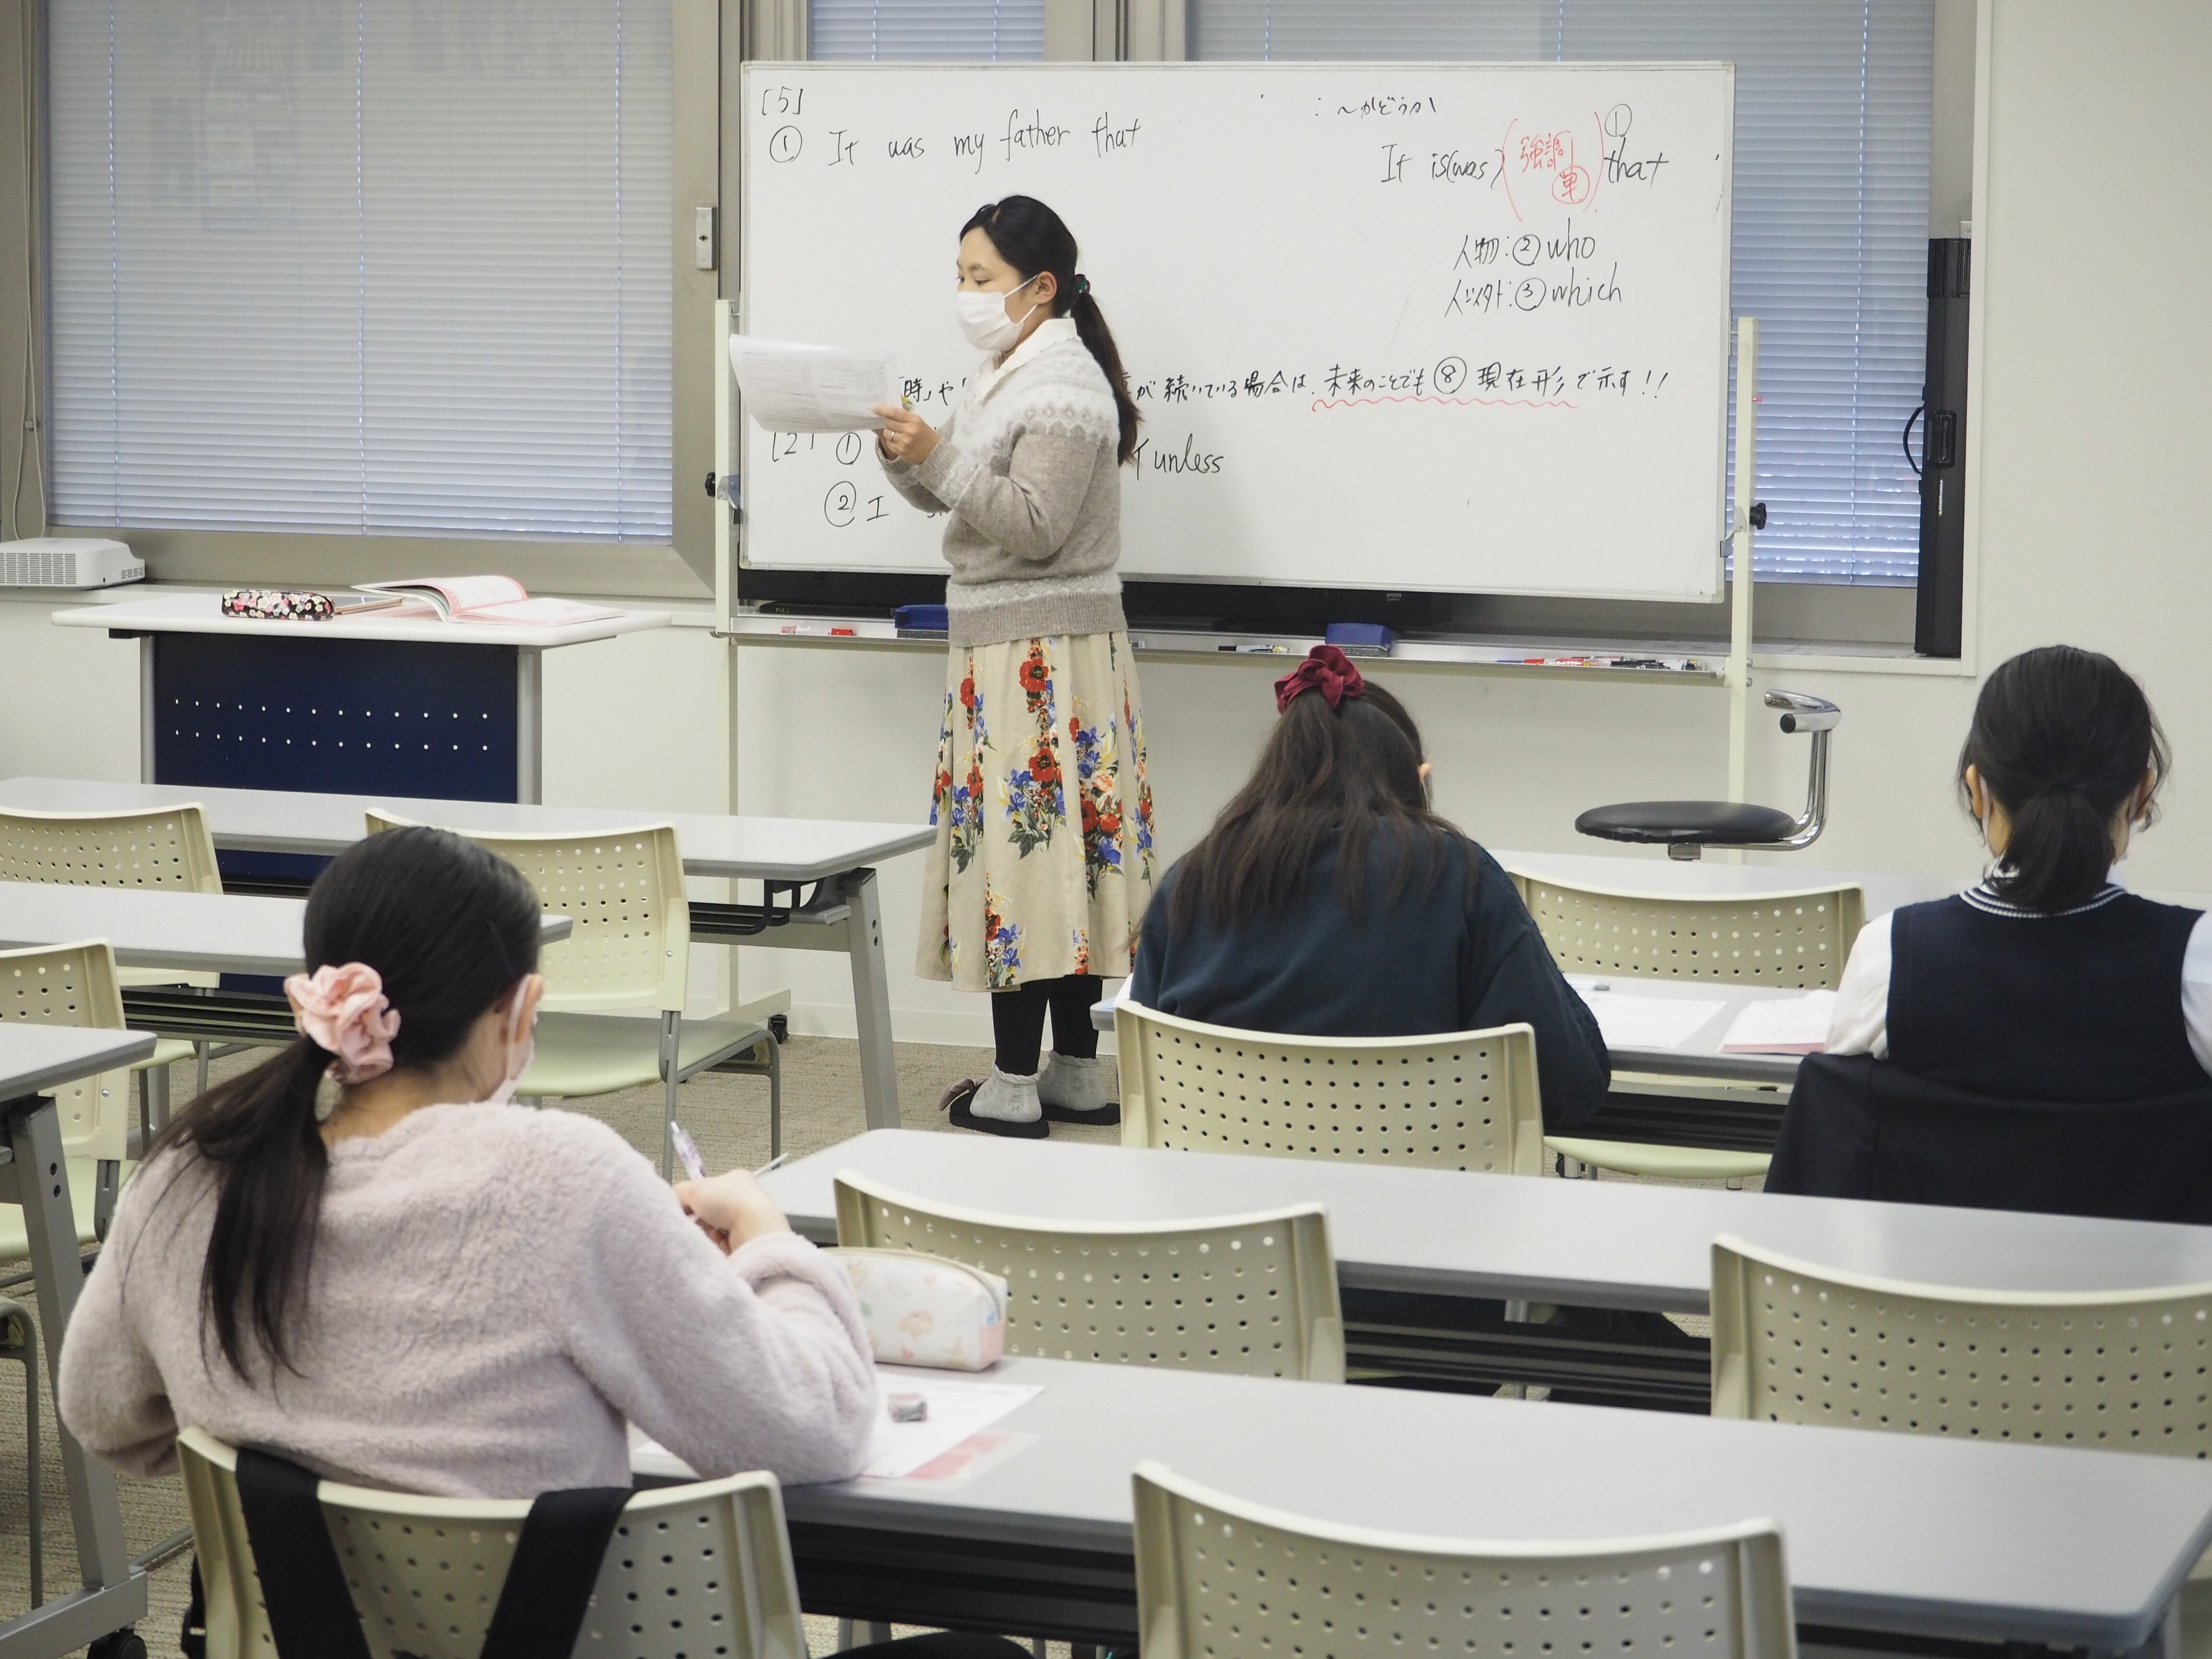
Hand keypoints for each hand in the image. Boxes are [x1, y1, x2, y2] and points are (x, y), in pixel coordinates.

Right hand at [674, 1169, 791, 1254]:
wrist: (754, 1229)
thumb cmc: (731, 1202)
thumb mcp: (695, 1189)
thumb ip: (679, 1191)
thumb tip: (671, 1200)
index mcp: (736, 1179)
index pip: (707, 1189)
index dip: (693, 1199)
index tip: (682, 1208)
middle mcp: (744, 1198)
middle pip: (710, 1212)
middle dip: (699, 1219)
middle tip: (696, 1222)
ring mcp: (747, 1220)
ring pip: (714, 1230)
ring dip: (707, 1233)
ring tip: (709, 1234)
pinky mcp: (748, 1240)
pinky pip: (722, 1244)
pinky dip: (717, 1245)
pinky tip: (720, 1243)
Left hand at [873, 405, 938, 463]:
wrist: (934, 452)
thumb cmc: (926, 435)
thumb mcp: (918, 421)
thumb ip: (905, 416)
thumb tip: (888, 411)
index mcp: (914, 420)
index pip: (895, 413)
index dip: (883, 410)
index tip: (874, 408)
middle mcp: (909, 430)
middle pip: (888, 423)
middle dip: (888, 423)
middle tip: (893, 425)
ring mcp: (904, 441)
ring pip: (887, 433)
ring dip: (889, 433)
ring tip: (898, 435)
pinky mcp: (901, 451)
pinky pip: (889, 444)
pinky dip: (892, 442)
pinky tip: (899, 443)